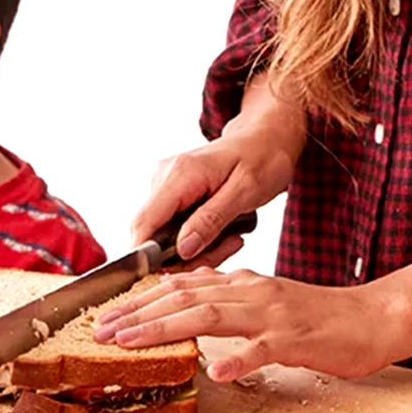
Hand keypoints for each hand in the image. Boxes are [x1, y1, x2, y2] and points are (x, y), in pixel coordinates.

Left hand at [91, 265, 386, 381]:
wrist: (373, 318)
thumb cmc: (321, 318)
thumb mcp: (268, 304)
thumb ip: (231, 302)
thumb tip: (189, 303)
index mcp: (245, 284)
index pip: (183, 287)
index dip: (141, 301)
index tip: (107, 317)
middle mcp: (254, 292)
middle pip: (186, 298)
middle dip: (138, 315)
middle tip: (101, 332)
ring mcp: (274, 314)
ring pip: (213, 316)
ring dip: (167, 329)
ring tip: (132, 343)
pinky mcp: (297, 339)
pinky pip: (264, 348)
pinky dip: (240, 358)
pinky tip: (217, 371)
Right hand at [132, 80, 306, 260]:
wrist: (267, 138)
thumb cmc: (263, 157)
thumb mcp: (246, 191)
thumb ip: (212, 220)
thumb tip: (182, 250)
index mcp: (180, 174)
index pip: (144, 223)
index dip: (149, 257)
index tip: (177, 274)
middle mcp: (165, 177)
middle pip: (154, 236)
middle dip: (188, 256)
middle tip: (229, 247)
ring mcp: (166, 185)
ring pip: (165, 237)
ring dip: (199, 248)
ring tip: (233, 238)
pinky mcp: (173, 194)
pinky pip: (174, 229)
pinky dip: (199, 238)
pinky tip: (225, 232)